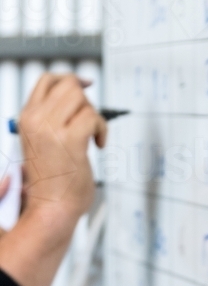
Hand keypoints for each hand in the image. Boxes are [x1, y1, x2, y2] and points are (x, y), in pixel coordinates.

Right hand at [0, 75, 106, 285]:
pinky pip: (94, 118)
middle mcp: (36, 119)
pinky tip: (98, 145)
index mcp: (26, 118)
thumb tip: (78, 95)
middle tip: (89, 123)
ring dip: (95, 117)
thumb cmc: (52, 181)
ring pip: (83, 99)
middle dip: (86, 101)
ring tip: (92, 137)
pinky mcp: (70, 140)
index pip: (47, 81)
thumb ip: (52, 119)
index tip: (86, 84)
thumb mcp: (42, 141)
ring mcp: (51, 129)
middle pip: (69, 85)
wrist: (51, 207)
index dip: (70, 78)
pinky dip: (102, 130)